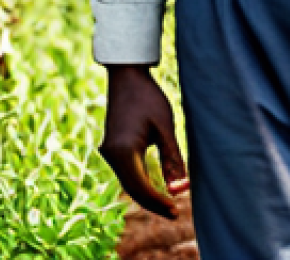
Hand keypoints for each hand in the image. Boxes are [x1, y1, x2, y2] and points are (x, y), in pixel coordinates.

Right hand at [100, 65, 189, 219]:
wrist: (126, 76)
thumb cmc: (148, 97)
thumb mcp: (165, 127)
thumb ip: (172, 159)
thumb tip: (181, 189)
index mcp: (123, 151)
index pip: (141, 188)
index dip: (159, 202)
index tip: (176, 210)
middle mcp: (110, 155)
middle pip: (132, 189)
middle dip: (153, 202)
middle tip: (175, 212)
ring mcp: (108, 152)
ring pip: (128, 182)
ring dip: (146, 193)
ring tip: (169, 202)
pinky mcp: (111, 148)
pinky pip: (126, 172)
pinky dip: (140, 182)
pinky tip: (155, 186)